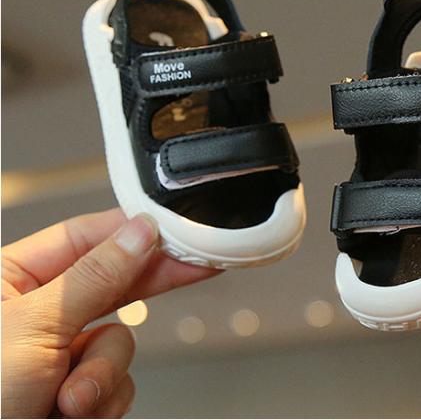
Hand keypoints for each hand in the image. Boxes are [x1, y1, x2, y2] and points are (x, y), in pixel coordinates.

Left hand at [2, 209, 219, 417]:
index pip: (83, 237)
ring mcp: (56, 355)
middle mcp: (37, 313)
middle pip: (110, 281)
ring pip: (118, 339)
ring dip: (103, 372)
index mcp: (9, 279)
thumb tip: (139, 232)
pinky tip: (75, 416)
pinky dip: (102, 401)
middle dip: (146, 285)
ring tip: (70, 401)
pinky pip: (116, 381)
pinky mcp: (73, 393)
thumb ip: (95, 275)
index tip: (171, 227)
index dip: (129, 230)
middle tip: (195, 266)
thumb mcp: (34, 327)